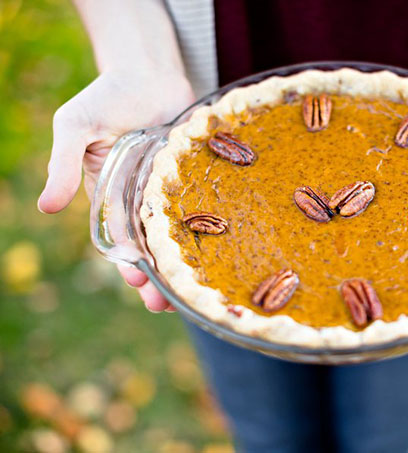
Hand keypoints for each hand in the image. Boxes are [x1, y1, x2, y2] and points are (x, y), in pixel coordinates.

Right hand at [39, 71, 194, 311]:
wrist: (151, 70)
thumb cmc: (109, 94)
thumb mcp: (76, 126)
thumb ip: (64, 164)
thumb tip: (47, 207)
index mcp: (110, 194)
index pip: (119, 236)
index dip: (127, 261)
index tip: (136, 280)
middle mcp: (142, 198)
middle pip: (151, 246)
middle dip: (155, 276)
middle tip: (162, 304)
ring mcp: (172, 190)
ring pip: (179, 236)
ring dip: (182, 265)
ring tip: (192, 294)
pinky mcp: (197, 179)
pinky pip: (204, 209)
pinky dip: (210, 232)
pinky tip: (222, 254)